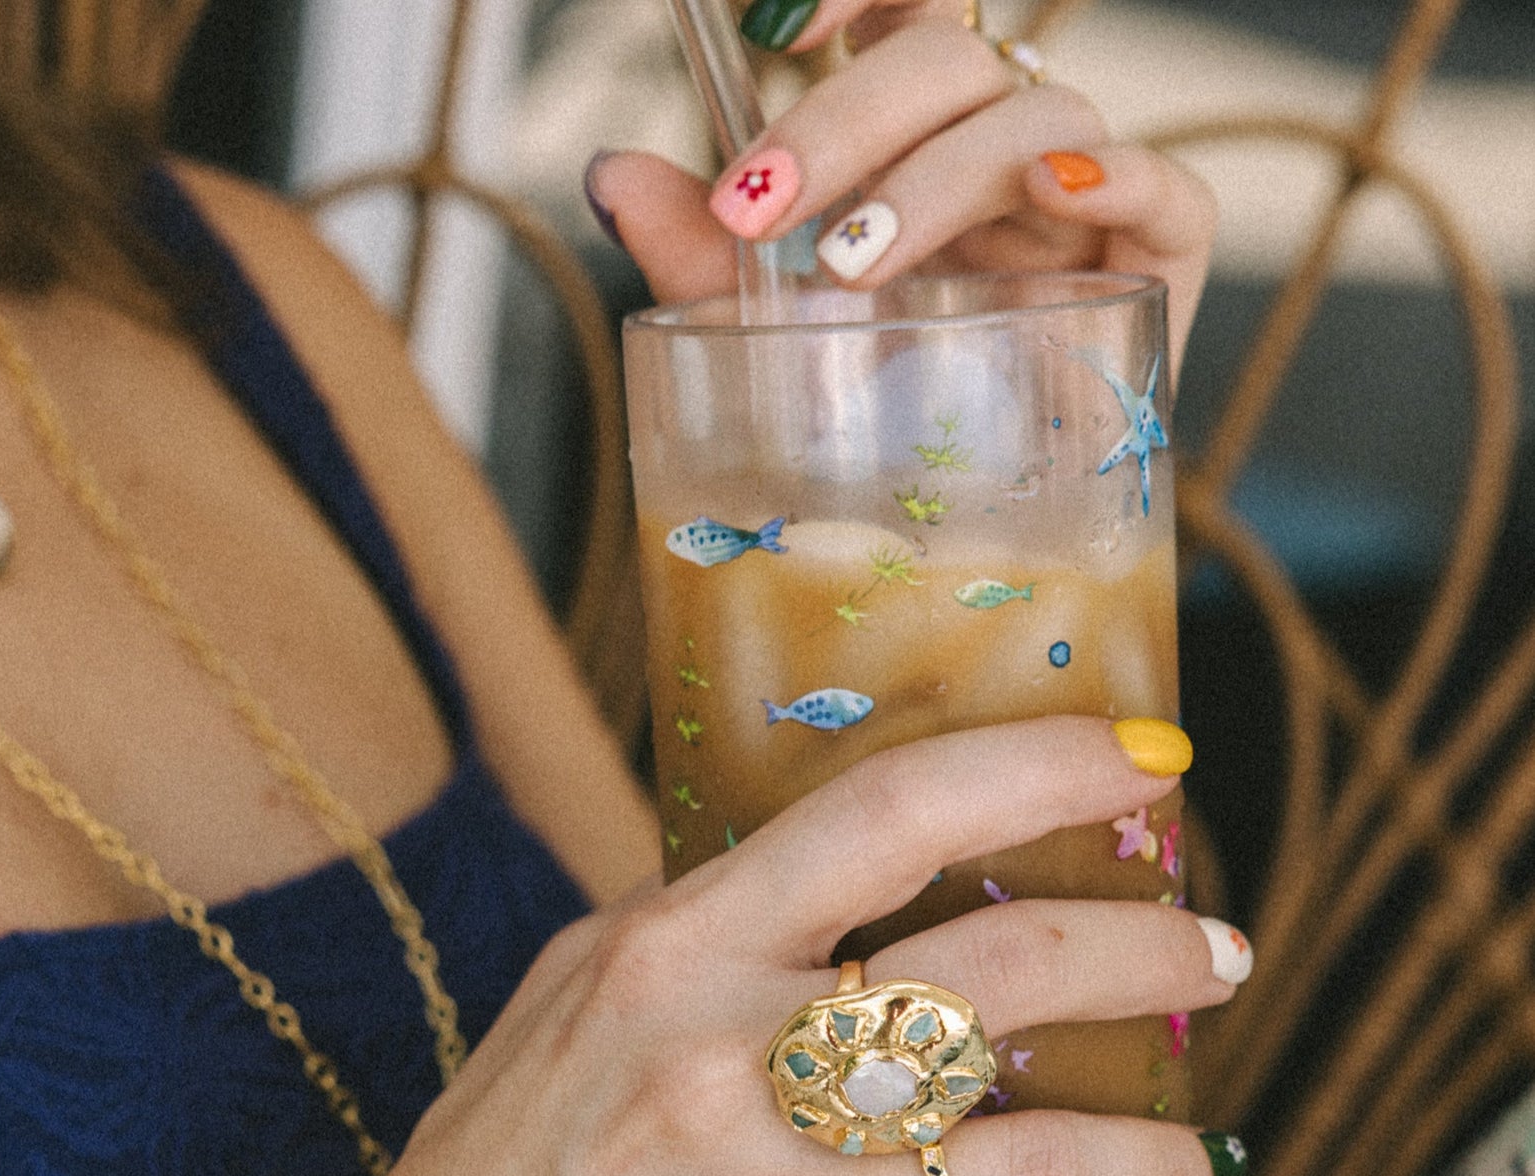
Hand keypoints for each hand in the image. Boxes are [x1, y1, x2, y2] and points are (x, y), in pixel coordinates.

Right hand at [304, 718, 1241, 1175]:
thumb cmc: (497, 1168)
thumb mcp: (576, 994)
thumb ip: (712, 921)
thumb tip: (869, 867)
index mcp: (674, 956)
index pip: (889, 815)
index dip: (1042, 769)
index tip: (1145, 761)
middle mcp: (726, 1073)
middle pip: (1002, 973)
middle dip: (1150, 953)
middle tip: (1216, 957)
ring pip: (1040, 1170)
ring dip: (1161, 1165)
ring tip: (1202, 1166)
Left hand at [587, 0, 1216, 372]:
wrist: (978, 527)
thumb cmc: (879, 409)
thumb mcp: (771, 327)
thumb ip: (699, 251)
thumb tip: (608, 172)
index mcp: (914, 132)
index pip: (902, 6)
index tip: (769, 26)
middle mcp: (1000, 140)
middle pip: (947, 57)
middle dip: (843, 120)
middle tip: (758, 204)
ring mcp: (1083, 193)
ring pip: (1032, 117)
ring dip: (935, 179)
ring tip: (850, 264)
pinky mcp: (1157, 258)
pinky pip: (1165, 186)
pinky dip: (1114, 174)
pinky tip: (1054, 192)